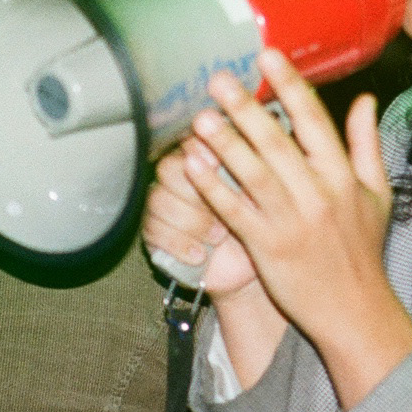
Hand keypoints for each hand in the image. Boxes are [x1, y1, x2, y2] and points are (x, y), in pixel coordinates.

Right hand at [143, 143, 257, 298]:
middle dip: (196, 193)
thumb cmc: (256, 224)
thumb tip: (230, 146)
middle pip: (168, 168)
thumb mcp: (258, 193)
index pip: (190, 143)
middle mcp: (181, 177)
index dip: (200, 152)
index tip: (217, 164)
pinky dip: (180, 244)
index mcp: (207, 159)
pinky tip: (200, 254)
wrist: (246, 267)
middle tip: (222, 213)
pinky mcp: (155, 231)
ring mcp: (165, 203)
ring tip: (218, 237)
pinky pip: (153, 229)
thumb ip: (245, 165)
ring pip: (158, 199)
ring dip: (192, 222)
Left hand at [182, 48, 411, 407]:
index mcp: (342, 176)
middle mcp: (317, 194)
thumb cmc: (363, 249)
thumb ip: (367, 144)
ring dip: (224, 143)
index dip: (290, 87)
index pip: (315, 121)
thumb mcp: (377, 193)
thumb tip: (364, 99)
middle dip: (246, 108)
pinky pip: (235, 212)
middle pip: (276, 143)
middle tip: (218, 78)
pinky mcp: (267, 247)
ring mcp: (291, 221)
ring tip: (200, 117)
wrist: (355, 310)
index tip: (268, 57)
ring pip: (252, 174)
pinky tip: (193, 166)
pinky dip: (213, 188)